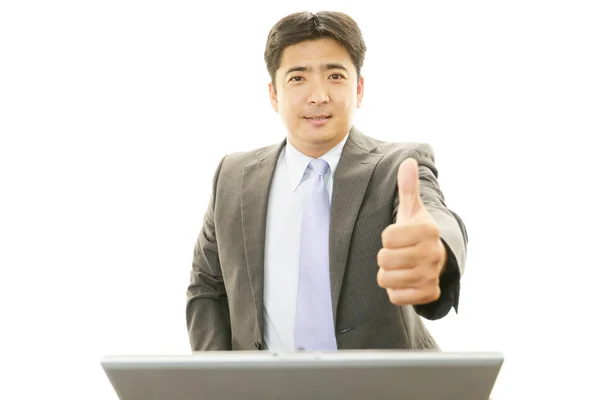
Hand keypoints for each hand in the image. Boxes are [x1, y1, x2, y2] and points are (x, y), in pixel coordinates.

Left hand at [377, 158, 446, 305]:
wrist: (438, 259)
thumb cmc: (417, 232)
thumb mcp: (412, 210)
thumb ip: (407, 188)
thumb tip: (408, 161)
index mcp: (427, 231)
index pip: (387, 237)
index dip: (387, 237)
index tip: (398, 237)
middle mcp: (432, 253)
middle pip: (384, 259)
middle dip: (385, 257)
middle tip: (397, 253)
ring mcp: (431, 275)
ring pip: (387, 279)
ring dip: (389, 273)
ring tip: (400, 266)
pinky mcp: (428, 294)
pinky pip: (395, 297)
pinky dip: (395, 291)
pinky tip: (405, 280)